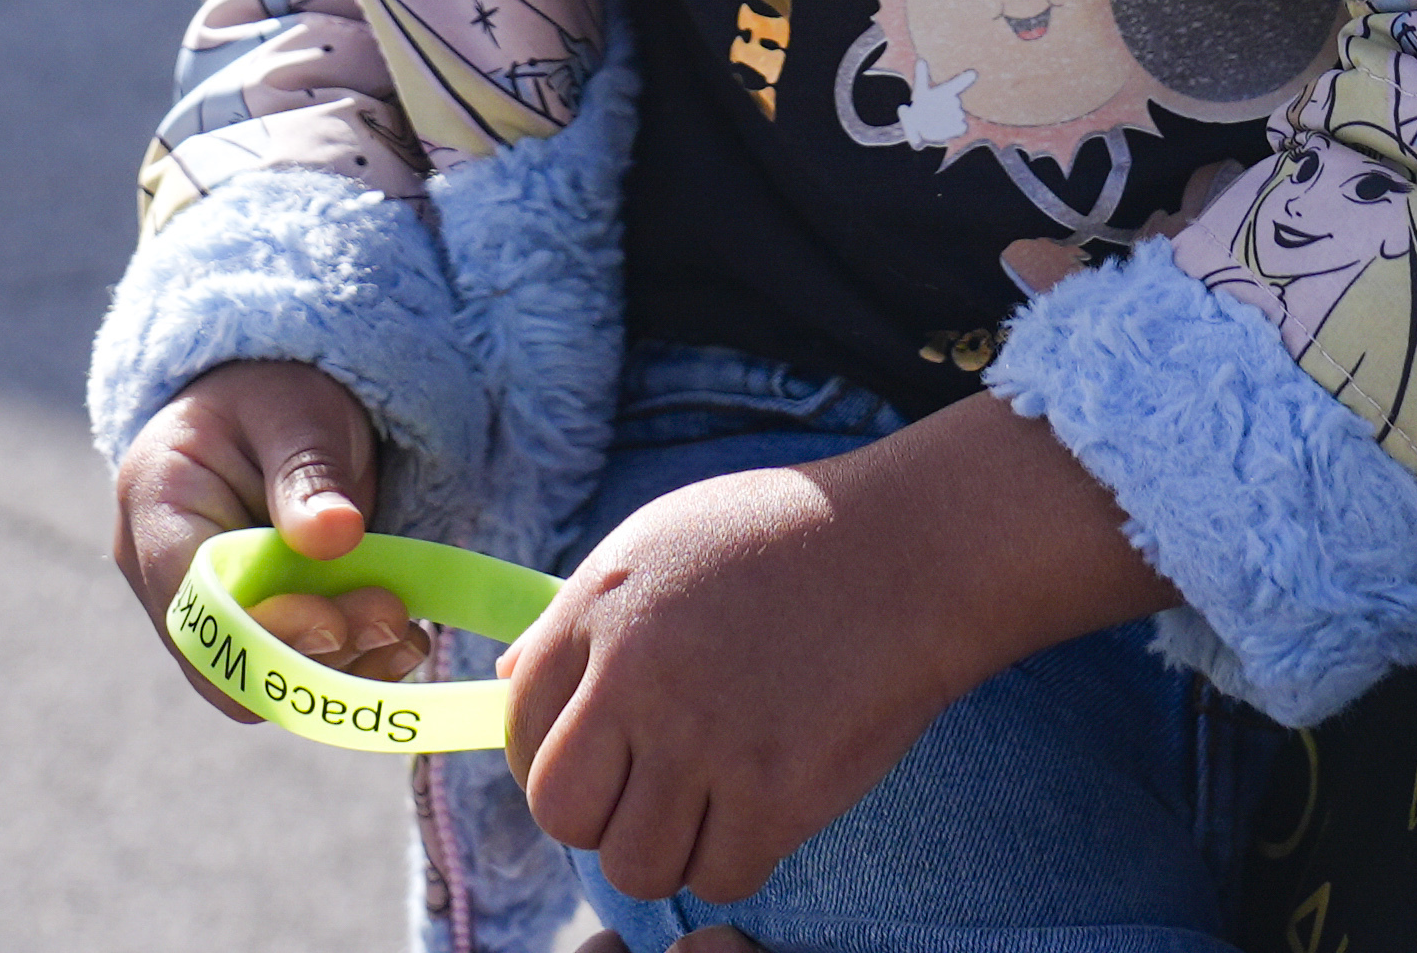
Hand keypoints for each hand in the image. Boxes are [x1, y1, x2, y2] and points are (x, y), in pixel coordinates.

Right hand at [109, 360, 420, 718]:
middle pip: (223, 657)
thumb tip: (336, 535)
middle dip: (312, 655)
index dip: (265, 630)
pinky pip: (288, 669)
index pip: (193, 604)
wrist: (275, 400)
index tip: (338, 620)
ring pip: (258, 677)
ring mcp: (203, 605)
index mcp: (156, 507)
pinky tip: (401, 642)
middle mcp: (163, 572)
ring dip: (340, 667)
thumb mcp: (297, 413)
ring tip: (407, 634)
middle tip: (392, 619)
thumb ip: (309, 473)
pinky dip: (348, 665)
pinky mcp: (249, 623)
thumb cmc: (276, 392)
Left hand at [501, 397, 1172, 908]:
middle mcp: (638, 678)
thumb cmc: (784, 538)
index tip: (599, 759)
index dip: (552, 757)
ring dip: (668, 849)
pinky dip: (739, 859)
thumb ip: (578, 615)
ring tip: (709, 803)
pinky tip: (764, 807)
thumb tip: (506, 685)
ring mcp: (706, 741)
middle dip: (597, 818)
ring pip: (635, 866)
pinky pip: (721, 877)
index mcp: (599, 609)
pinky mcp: (777, 793)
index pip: (521, 729)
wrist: (911, 548)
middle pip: (561, 813)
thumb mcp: (659, 540)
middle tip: (646, 793)